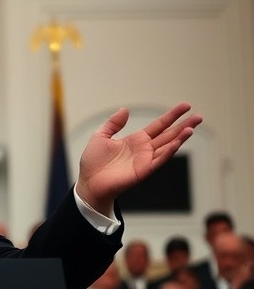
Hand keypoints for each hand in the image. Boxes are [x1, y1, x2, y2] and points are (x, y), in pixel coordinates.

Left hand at [76, 103, 201, 214]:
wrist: (89, 182)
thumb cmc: (93, 163)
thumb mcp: (101, 136)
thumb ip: (113, 123)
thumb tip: (124, 110)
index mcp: (136, 140)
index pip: (159, 125)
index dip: (172, 116)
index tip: (186, 106)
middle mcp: (144, 149)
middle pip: (169, 134)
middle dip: (184, 125)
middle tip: (199, 116)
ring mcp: (146, 160)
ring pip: (168, 146)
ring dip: (180, 138)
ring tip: (192, 127)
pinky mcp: (144, 171)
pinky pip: (159, 159)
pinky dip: (169, 151)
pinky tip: (177, 142)